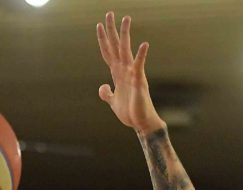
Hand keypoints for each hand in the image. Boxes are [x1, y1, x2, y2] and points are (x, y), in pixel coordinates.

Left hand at [96, 11, 165, 134]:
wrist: (141, 124)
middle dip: (111, 30)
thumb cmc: (130, 113)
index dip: (102, 39)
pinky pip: (139, 66)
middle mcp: (125, 70)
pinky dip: (141, 55)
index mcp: (117, 73)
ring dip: (125, 34)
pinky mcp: (139, 81)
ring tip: (125, 19)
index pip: (108, 52)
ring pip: (126, 50)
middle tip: (109, 13)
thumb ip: (106, 93)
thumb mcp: (112, 102)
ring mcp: (132, 74)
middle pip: (116, 45)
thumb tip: (103, 87)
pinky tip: (144, 44)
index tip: (99, 25)